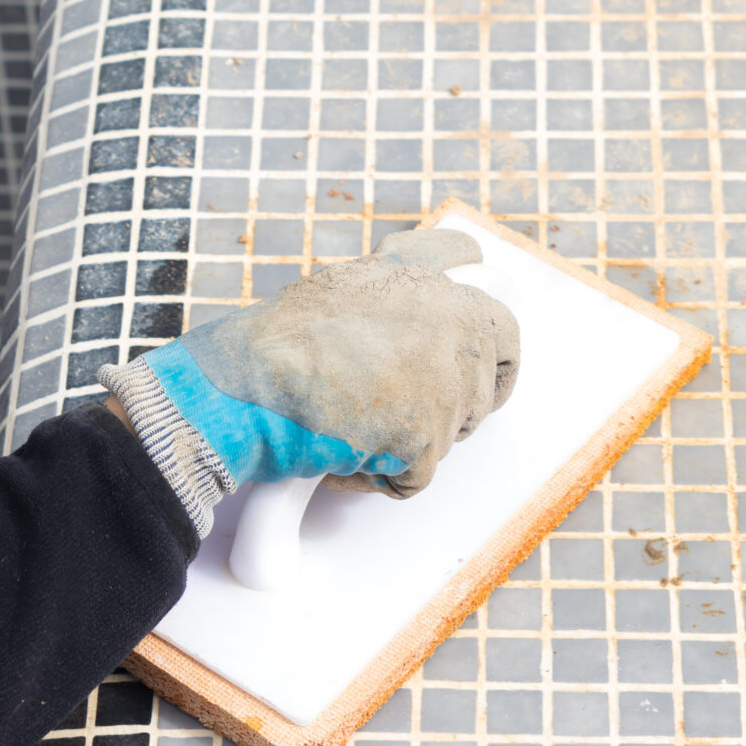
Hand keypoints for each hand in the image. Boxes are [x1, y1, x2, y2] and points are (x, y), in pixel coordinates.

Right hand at [101, 229, 520, 498]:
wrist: (244, 387)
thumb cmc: (271, 345)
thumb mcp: (339, 289)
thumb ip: (393, 298)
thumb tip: (411, 324)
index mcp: (422, 274)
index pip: (481, 270)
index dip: (478, 309)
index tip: (470, 331)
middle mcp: (450, 314)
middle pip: (501, 352)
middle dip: (472, 383)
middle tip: (424, 403)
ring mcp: (447, 378)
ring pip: (459, 422)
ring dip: (415, 433)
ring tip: (352, 420)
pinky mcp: (430, 436)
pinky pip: (416, 473)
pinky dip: (378, 475)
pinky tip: (338, 451)